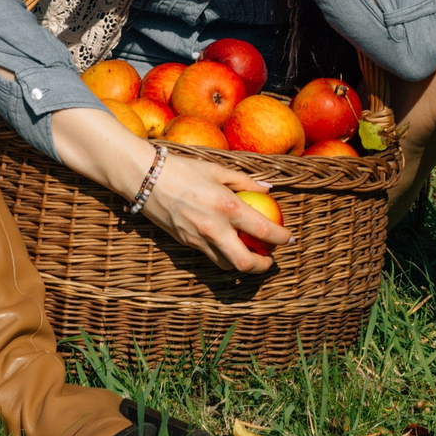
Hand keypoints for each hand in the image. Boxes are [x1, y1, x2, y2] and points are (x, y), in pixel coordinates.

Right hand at [136, 151, 290, 271]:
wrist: (145, 178)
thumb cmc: (184, 168)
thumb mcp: (218, 169)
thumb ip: (245, 181)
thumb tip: (268, 187)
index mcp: (227, 207)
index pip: (264, 231)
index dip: (281, 238)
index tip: (289, 238)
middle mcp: (215, 229)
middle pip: (245, 263)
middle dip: (262, 266)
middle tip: (270, 259)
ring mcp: (199, 240)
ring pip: (227, 265)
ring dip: (242, 264)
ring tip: (250, 253)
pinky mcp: (186, 243)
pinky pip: (211, 256)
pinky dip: (224, 255)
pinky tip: (228, 245)